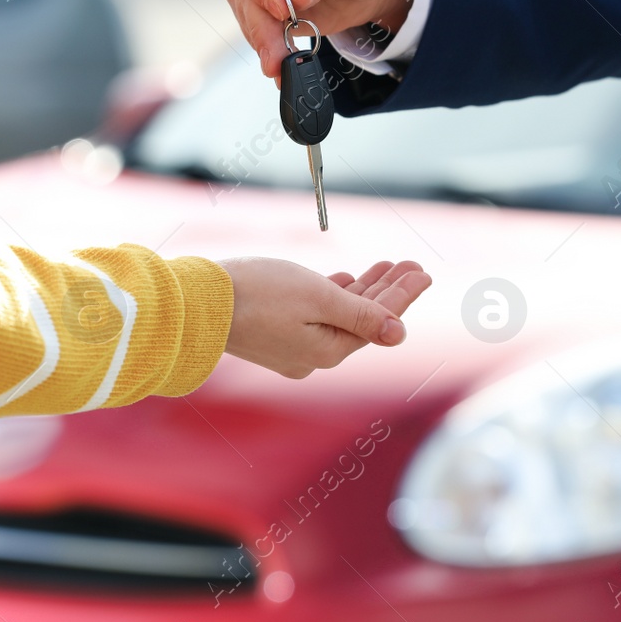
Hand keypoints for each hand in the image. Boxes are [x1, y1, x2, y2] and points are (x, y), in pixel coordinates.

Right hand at [219, 258, 430, 377]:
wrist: (197, 302)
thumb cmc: (256, 294)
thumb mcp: (317, 297)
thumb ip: (360, 313)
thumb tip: (398, 333)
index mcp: (327, 351)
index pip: (376, 321)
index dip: (402, 295)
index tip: (423, 272)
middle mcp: (312, 356)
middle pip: (361, 320)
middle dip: (387, 291)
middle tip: (412, 265)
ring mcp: (291, 347)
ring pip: (339, 315)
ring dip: (363, 289)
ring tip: (386, 265)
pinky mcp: (273, 334)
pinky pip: (315, 314)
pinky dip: (334, 295)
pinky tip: (345, 279)